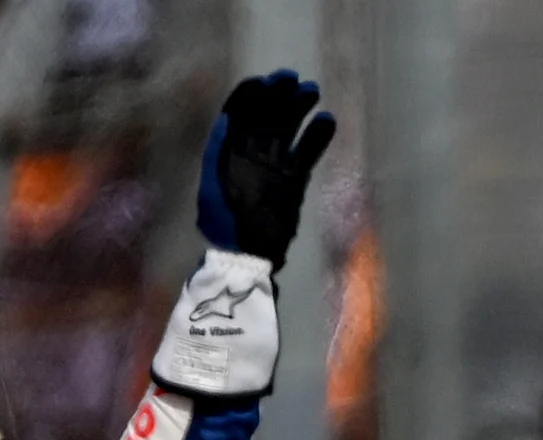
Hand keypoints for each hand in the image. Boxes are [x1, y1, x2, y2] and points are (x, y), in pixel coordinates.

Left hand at [198, 71, 336, 266]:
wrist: (246, 256)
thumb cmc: (225, 224)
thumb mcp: (214, 186)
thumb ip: (219, 154)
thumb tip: (226, 121)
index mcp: (229, 149)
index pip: (240, 110)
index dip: (253, 92)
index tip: (268, 81)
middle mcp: (252, 151)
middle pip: (266, 113)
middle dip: (279, 94)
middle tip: (295, 80)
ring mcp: (275, 165)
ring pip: (288, 128)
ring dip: (300, 108)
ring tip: (313, 92)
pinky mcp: (295, 180)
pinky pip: (308, 153)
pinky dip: (318, 137)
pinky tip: (328, 121)